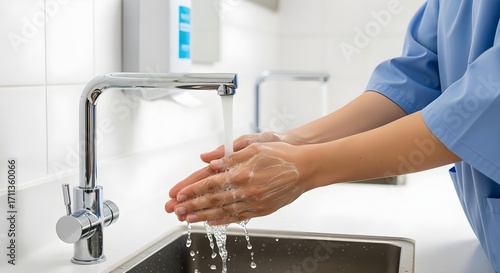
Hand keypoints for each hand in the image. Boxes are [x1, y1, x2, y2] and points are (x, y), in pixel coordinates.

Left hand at [165, 131, 285, 214]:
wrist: (305, 168)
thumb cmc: (280, 154)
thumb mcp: (253, 146)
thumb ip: (229, 154)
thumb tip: (209, 161)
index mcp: (242, 172)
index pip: (210, 183)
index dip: (192, 189)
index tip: (179, 194)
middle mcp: (246, 189)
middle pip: (213, 199)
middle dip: (192, 205)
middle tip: (176, 210)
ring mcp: (254, 202)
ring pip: (223, 211)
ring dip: (203, 216)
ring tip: (188, 219)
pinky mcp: (262, 209)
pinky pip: (239, 217)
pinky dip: (224, 221)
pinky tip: (212, 222)